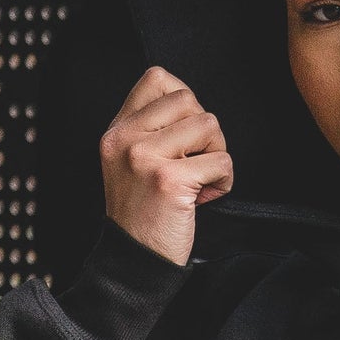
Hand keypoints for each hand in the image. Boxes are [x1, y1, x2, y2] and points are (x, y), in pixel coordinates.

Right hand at [101, 66, 233, 268]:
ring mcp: (145, 157)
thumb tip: (193, 106)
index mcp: (117, 131)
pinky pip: (221, 162)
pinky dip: (223, 182)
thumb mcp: (130, 161)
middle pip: (189, 100)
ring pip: (209, 125)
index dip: (184, 100)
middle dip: (204, 132)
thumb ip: (151, 128)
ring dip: (216, 154)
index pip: (156, 78)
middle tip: (193, 164)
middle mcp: (125, 139)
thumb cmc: (143, 213)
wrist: (134, 260)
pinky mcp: (169, 180)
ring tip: (199, 180)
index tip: (185, 133)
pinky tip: (204, 198)